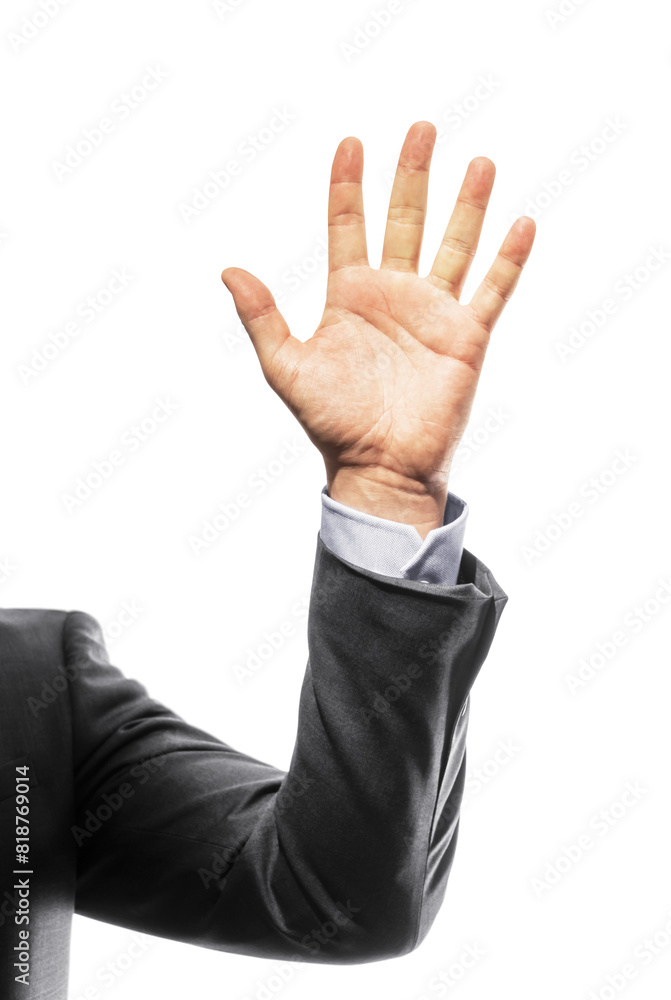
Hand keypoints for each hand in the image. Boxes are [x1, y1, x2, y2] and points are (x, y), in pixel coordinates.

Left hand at [221, 122, 535, 536]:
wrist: (378, 467)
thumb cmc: (331, 422)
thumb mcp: (286, 367)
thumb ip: (262, 318)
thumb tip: (229, 270)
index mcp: (350, 295)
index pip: (349, 225)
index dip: (349, 185)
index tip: (351, 142)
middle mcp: (393, 295)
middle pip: (405, 220)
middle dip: (413, 174)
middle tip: (422, 127)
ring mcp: (433, 313)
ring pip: (454, 245)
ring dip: (467, 205)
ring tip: (479, 161)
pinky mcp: (467, 337)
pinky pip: (492, 290)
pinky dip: (508, 259)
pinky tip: (520, 223)